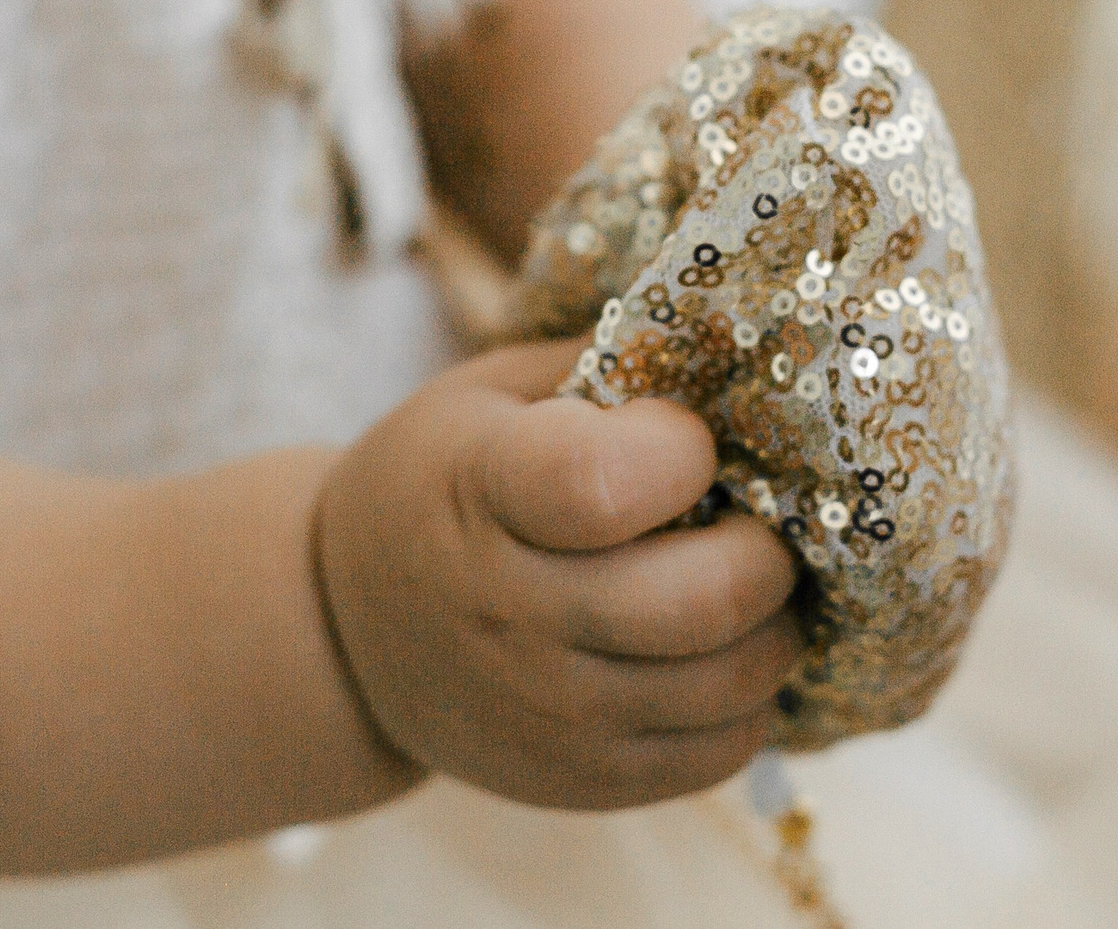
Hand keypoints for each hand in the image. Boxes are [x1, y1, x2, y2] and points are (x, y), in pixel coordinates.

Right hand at [314, 339, 802, 809]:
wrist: (345, 635)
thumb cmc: (440, 483)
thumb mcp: (488, 395)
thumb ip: (605, 365)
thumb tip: (739, 336)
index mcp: (479, 489)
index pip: (602, 484)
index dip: (679, 452)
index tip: (682, 441)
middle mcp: (508, 612)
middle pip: (701, 601)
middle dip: (767, 554)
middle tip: (755, 528)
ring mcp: (545, 712)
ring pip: (728, 685)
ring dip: (772, 631)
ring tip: (747, 592)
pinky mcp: (578, 782)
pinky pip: (716, 755)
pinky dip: (745, 703)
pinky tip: (715, 656)